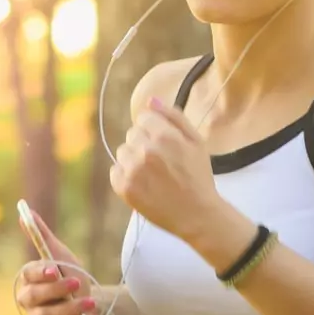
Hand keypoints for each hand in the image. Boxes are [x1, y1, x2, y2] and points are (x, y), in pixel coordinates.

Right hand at [15, 210, 101, 314]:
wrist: (88, 301)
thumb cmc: (69, 274)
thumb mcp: (59, 255)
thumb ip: (42, 236)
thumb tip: (25, 211)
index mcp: (28, 280)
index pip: (28, 276)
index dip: (40, 273)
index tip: (54, 269)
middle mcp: (29, 302)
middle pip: (34, 297)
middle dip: (55, 290)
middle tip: (76, 282)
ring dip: (70, 309)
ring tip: (91, 303)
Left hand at [110, 96, 223, 243]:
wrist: (196, 214)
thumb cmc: (198, 176)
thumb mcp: (196, 141)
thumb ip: (173, 117)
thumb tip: (150, 100)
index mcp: (164, 136)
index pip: (142, 118)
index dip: (153, 129)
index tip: (163, 144)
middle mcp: (146, 150)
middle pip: (132, 134)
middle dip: (143, 144)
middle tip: (161, 162)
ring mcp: (132, 170)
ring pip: (122, 151)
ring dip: (133, 159)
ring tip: (152, 174)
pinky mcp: (124, 187)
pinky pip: (115, 170)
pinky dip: (125, 176)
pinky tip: (143, 184)